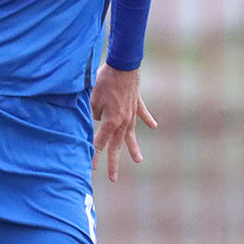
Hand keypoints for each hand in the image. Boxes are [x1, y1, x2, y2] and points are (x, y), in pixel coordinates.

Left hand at [91, 63, 157, 182]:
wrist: (123, 65)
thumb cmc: (104, 81)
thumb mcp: (92, 99)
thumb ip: (95, 114)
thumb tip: (99, 119)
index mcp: (110, 122)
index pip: (99, 143)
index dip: (93, 157)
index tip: (89, 169)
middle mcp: (123, 121)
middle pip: (117, 146)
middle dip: (114, 163)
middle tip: (112, 178)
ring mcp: (131, 113)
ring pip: (132, 135)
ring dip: (134, 148)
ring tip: (138, 161)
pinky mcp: (136, 103)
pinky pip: (143, 114)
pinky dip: (148, 120)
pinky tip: (154, 126)